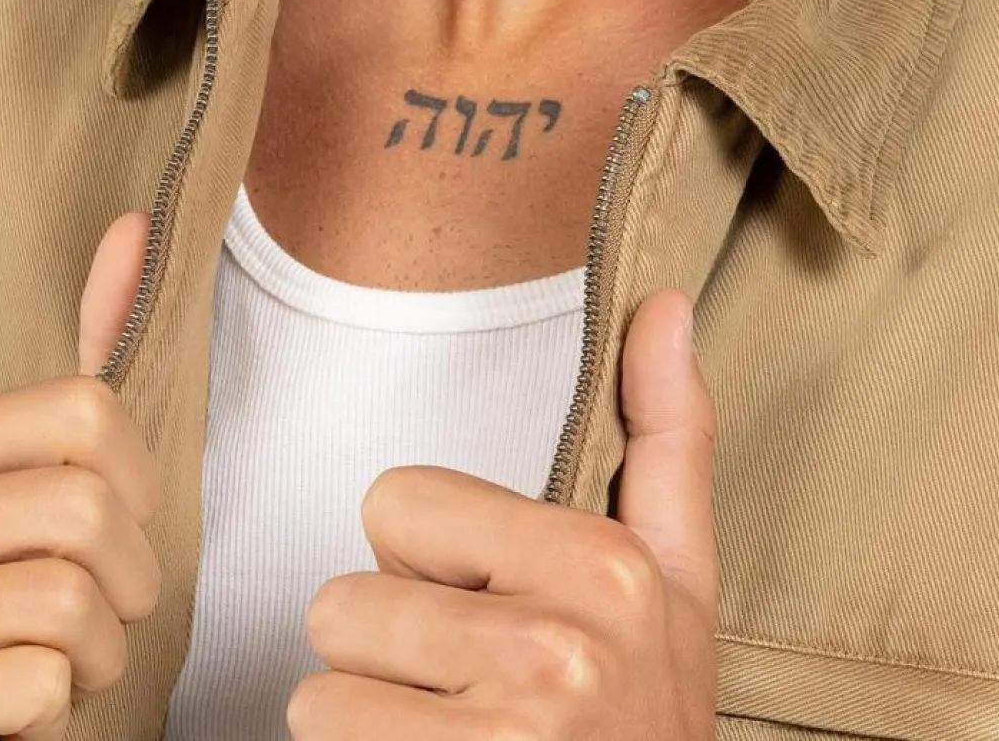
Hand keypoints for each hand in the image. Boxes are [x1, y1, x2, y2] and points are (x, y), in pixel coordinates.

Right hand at [0, 211, 163, 740]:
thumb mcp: (2, 469)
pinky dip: (52, 708)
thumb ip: (78, 359)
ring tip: (60, 663)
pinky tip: (12, 710)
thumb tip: (138, 225)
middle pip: (87, 512)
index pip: (85, 412)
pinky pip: (37, 683)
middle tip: (103, 612)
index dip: (138, 477)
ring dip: (96, 653)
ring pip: (68, 603)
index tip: (122, 519)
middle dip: (128, 579)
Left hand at [288, 287, 716, 738]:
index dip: (430, 564)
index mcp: (607, 569)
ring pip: (317, 694)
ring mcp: (497, 740)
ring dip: (361, 729)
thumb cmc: (649, 725)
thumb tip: (666, 302)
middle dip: (386, 655)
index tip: (488, 611)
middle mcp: (554, 651)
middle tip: (460, 699)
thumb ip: (669, 439)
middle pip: (344, 600)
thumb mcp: (681, 587)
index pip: (397, 501)